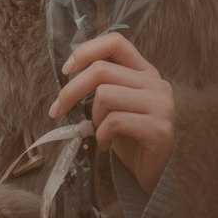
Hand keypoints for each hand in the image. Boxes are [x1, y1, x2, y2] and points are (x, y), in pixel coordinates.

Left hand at [50, 32, 175, 196]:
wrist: (156, 175)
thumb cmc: (131, 140)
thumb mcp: (115, 107)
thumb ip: (103, 87)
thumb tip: (68, 74)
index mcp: (145, 72)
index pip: (116, 42)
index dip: (86, 51)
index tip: (66, 70)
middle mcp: (156, 83)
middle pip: (101, 70)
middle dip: (71, 91)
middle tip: (57, 110)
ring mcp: (160, 105)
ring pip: (105, 95)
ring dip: (93, 118)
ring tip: (99, 132)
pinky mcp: (159, 129)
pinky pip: (114, 122)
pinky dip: (102, 136)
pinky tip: (106, 146)